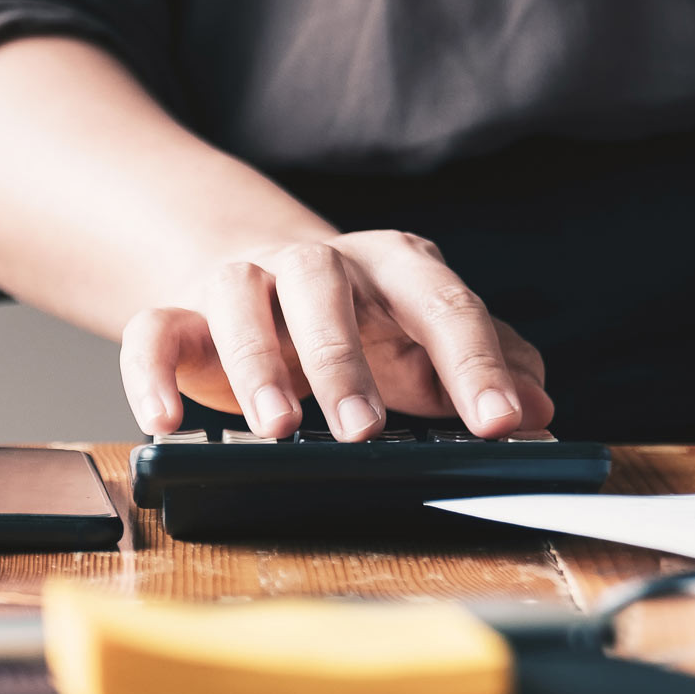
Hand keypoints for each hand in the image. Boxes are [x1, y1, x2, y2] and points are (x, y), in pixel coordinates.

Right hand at [118, 230, 553, 440]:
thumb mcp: (428, 345)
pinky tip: (168, 420)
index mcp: (397, 266)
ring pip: (240, 298)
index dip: (476, 363)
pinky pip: (154, 331)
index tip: (503, 421)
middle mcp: (319, 263)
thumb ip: (485, 371)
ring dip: (255, 361)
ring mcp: (245, 282)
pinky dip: (152, 372)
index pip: (443, 303)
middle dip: (346, 360)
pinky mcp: (181, 314)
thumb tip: (542, 404)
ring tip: (277, 427)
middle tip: (364, 430)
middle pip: (327, 288)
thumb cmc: (367, 324)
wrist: (266, 281)